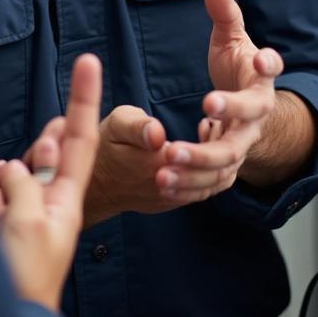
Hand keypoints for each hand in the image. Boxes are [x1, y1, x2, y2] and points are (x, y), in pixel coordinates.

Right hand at [0, 54, 101, 311]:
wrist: (1, 314)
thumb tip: (10, 169)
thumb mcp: (31, 222)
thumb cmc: (25, 276)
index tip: (89, 60)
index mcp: (66, 198)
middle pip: (38, 153)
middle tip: (27, 184)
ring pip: (3, 172)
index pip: (80, 137)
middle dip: (27, 157)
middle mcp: (46, 199)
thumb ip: (22, 182)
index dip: (85, 98)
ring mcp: (20, 210)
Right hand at [80, 105, 232, 225]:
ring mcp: (173, 198)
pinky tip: (202, 148)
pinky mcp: (173, 202)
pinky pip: (204, 190)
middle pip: (217, 172)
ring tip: (212, 134)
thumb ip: (137, 127)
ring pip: (215, 184)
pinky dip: (213, 170)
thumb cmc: (106, 147)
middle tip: (217, 122)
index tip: (210, 115)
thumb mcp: (115, 125)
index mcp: (158, 164)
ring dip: (222, 160)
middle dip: (223, 146)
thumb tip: (157, 133)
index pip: (204, 154)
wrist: (95, 184)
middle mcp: (171, 187)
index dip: (214, 134)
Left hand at [161, 0, 283, 187]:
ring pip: (226, 160)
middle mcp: (255, 115)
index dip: (267, 64)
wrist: (249, 105)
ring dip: (197, 164)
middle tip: (193, 126)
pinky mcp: (228, 163)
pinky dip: (189, 183)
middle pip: (245, 127)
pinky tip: (163, 181)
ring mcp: (243, 142)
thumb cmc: (239, 67)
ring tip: (167, 163)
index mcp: (259, 80)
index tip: (254, 63)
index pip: (268, 71)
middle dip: (219, 129)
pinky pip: (211, 179)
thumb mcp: (232, 38)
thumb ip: (224, 14)